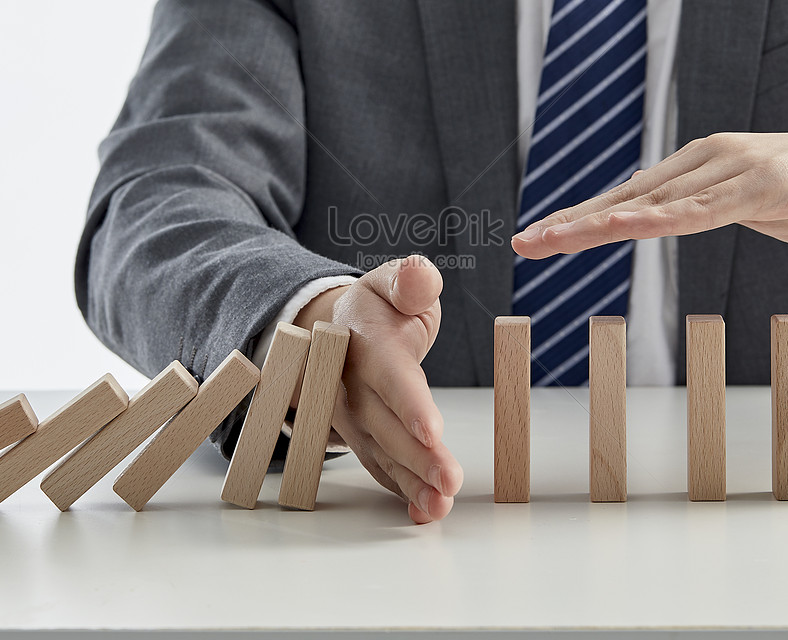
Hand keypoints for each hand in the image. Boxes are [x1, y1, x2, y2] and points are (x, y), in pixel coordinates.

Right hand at [294, 255, 462, 523]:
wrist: (337, 329)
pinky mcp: (362, 438)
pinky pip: (380, 468)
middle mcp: (351, 386)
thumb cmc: (378, 308)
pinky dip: (402, 491)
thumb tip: (420, 277)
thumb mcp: (392, 282)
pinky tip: (426, 510)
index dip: (409, 404)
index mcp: (365, 344)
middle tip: (450, 481)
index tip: (433, 430)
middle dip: (417, 457)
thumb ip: (410, 281)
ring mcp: (352, 417)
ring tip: (440, 506)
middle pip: (385, 425)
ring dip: (411, 483)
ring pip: (381, 454)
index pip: (389, 376)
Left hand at [512, 97, 787, 256]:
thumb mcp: (763, 214)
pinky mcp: (767, 183)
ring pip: (653, 202)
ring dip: (597, 222)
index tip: (540, 238)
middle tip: (523, 242)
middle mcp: (709, 162)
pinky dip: (658, 219)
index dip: (582, 219)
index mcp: (703, 172)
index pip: (631, 199)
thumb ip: (720, 215)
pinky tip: (622, 227)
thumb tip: (686, 219)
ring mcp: (736, 169)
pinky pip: (702, 208)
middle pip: (628, 198)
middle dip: (572, 222)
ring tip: (551, 238)